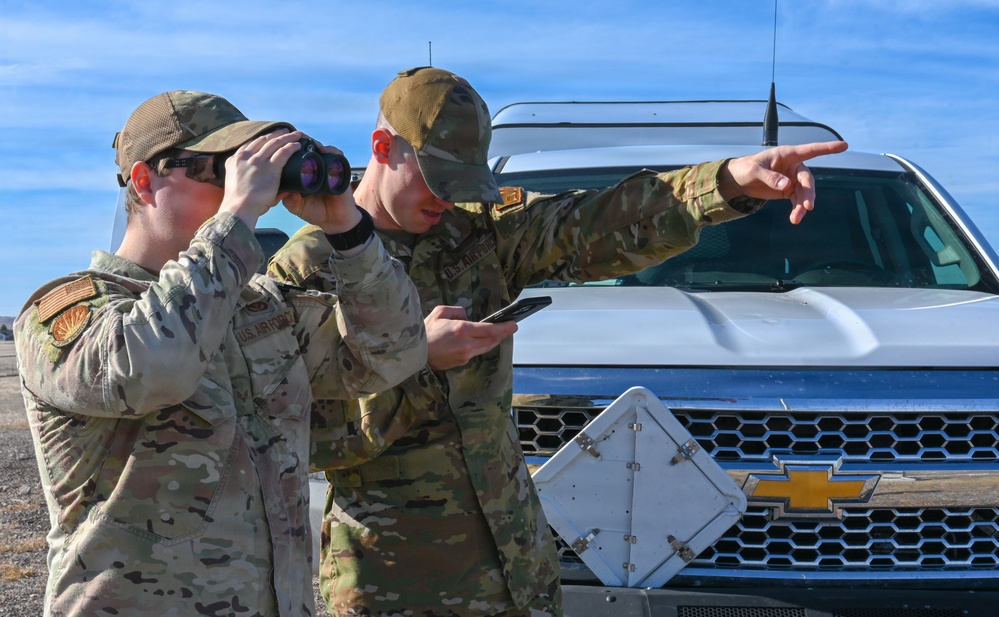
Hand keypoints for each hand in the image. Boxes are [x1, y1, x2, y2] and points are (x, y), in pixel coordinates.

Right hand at [219, 129, 302, 227]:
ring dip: (287, 137)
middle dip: (276, 134)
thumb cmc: (239, 204)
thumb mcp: (238, 185)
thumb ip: (249, 179)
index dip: (263, 138)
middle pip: (263, 139)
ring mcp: (257, 161)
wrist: (238, 209)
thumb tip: (262, 181)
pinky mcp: (269, 168)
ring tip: (296, 134)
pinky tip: (297, 145)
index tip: (270, 136)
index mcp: (235, 160)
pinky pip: (283, 152)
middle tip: (285, 131)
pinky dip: (291, 147)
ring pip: (275, 143)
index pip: (251, 144)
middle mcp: (245, 157)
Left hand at [282, 140, 360, 233]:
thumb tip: (283, 189)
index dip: (291, 149)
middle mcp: (317, 169)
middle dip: (301, 141)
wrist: (335, 221)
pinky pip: (337, 156)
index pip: (298, 157)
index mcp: (305, 174)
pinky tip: (323, 149)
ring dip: (315, 143)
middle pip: (310, 149)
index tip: (282, 145)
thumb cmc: (316, 212)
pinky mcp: (341, 171)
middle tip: (292, 138)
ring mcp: (329, 169)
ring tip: (307, 141)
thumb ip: (289, 199)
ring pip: (322, 149)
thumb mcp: (297, 206)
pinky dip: (331, 151)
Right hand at [425, 305, 517, 370]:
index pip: (490, 330)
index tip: (513, 324)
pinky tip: (482, 341)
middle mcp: (466, 344)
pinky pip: (475, 353)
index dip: (504, 327)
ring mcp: (464, 355)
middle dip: (504, 334)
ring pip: (486, 348)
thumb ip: (457, 311)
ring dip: (494, 340)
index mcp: (461, 330)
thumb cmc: (425, 331)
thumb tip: (466, 316)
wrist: (414, 353)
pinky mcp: (461, 362)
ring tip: (500, 333)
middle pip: (492, 340)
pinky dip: (481, 346)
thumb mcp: (440, 312)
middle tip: (512, 327)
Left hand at [720, 140, 848, 223]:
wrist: (739, 180)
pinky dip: (797, 209)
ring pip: (804, 193)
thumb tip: (786, 185)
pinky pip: (797, 200)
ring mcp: (792, 179)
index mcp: (788, 154)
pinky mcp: (788, 191)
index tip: (844, 146)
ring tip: (796, 219)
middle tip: (808, 207)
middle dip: (808, 194)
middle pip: (807, 179)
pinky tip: (795, 218)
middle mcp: (794, 166)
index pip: (811, 150)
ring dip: (802, 205)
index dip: (827, 148)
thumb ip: (770, 177)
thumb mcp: (755, 171)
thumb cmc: (746, 168)